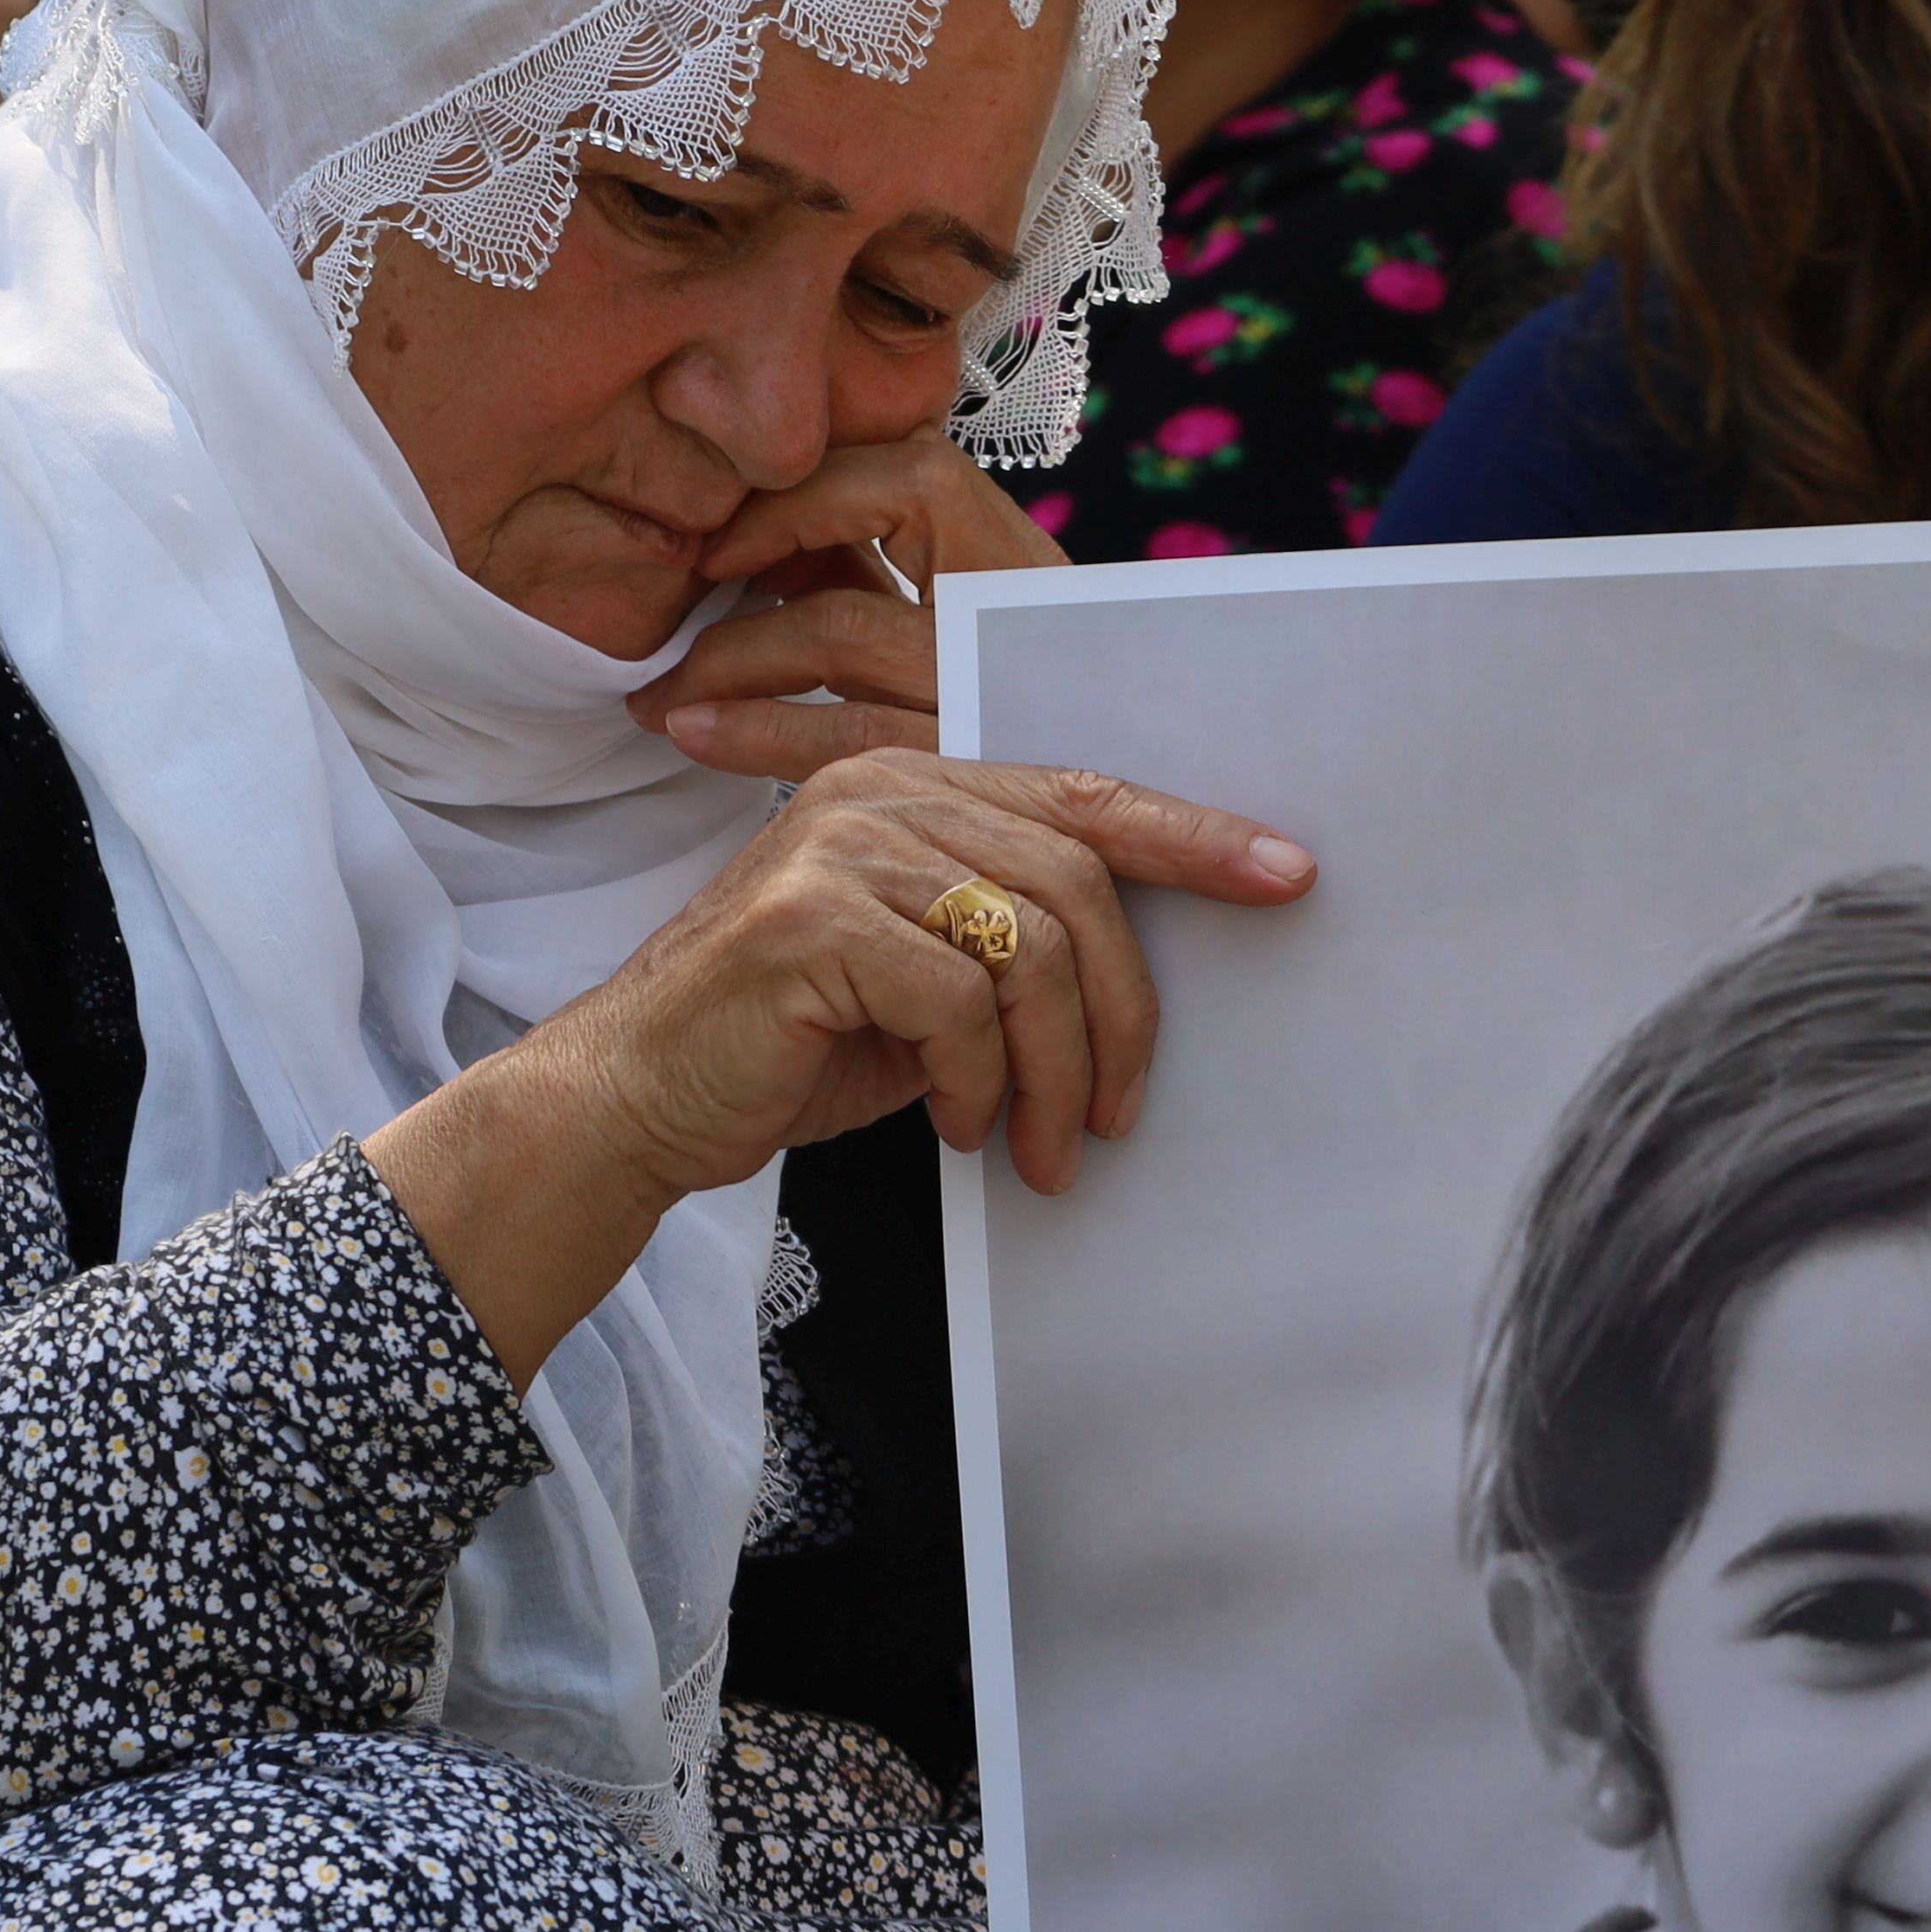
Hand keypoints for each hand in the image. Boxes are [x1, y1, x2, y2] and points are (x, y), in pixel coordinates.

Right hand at [560, 750, 1311, 1201]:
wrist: (640, 1099)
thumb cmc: (796, 1048)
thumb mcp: (927, 979)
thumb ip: (1013, 940)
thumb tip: (1142, 980)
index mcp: (917, 784)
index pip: (1086, 797)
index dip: (1196, 836)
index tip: (1290, 874)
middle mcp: (881, 790)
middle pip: (1077, 883)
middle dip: (1120, 1016)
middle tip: (1114, 1119)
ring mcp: (840, 846)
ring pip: (1029, 949)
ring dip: (1054, 1072)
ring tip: (1040, 1147)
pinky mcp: (809, 921)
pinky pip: (957, 1002)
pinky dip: (975, 1083)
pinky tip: (950, 1125)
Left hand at [639, 434, 1071, 778]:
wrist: (1146, 837)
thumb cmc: (1043, 742)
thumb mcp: (988, 648)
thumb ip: (904, 594)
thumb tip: (775, 561)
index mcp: (1026, 567)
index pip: (914, 473)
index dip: (805, 491)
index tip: (727, 537)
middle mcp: (1022, 609)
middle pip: (873, 520)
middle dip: (752, 545)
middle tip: (673, 593)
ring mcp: (1004, 686)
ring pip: (840, 630)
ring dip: (726, 655)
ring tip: (660, 695)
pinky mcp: (979, 771)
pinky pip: (849, 736)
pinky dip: (757, 729)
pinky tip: (697, 735)